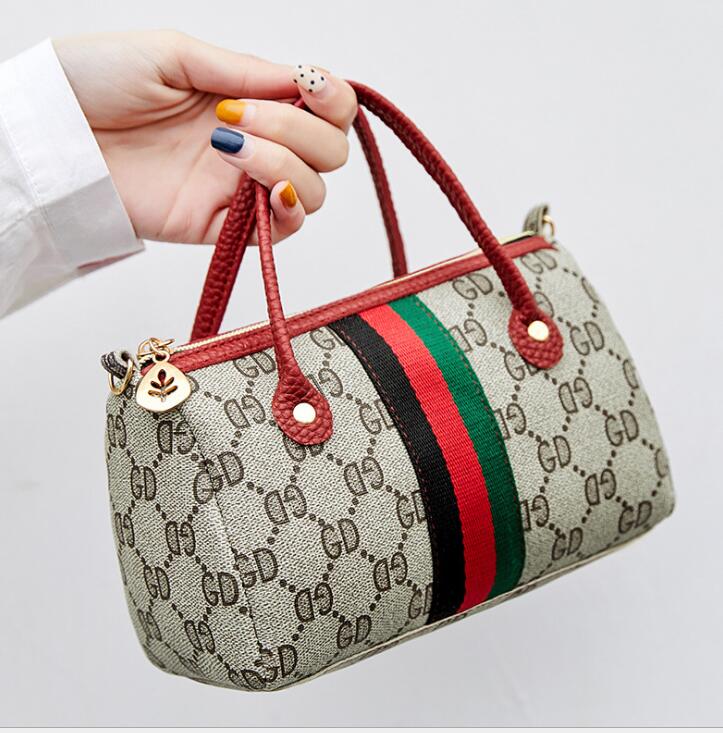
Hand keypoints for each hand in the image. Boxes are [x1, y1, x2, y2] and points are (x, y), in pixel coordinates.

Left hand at [53, 31, 356, 243]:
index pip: (323, 109)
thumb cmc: (97, 82)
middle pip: (328, 153)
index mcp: (248, 99)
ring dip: (286, 164)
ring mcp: (238, 187)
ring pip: (311, 192)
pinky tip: (266, 190)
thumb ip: (244, 71)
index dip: (333, 99)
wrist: (54, 134)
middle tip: (242, 114)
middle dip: (302, 130)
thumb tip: (303, 79)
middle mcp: (254, 144)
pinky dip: (287, 211)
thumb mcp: (174, 54)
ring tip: (230, 145)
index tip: (310, 86)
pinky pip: (278, 233)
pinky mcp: (219, 227)